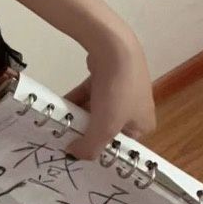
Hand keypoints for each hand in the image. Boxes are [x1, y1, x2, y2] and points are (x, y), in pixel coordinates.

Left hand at [62, 31, 156, 160]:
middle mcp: (136, 108)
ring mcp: (122, 89)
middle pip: (106, 127)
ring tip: (58, 124)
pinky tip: (58, 106)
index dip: (102, 150)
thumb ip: (89, 147)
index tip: (81, 154)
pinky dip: (76, 100)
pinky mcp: (107, 75)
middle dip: (86, 131)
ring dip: (78, 115)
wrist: (114, 48)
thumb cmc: (117, 92)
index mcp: (144, 124)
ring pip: (96, 110)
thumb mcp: (104, 127)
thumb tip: (73, 155)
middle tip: (65, 139)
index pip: (122, 146)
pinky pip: (89, 94)